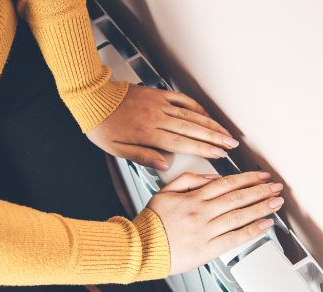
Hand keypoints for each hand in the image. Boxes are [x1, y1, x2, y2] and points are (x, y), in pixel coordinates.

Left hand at [86, 84, 238, 170]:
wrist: (91, 98)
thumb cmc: (102, 125)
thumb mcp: (118, 149)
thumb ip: (143, 157)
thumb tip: (164, 166)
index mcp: (148, 133)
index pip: (183, 143)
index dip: (204, 149)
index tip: (219, 154)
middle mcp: (157, 117)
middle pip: (193, 129)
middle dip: (215, 138)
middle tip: (231, 145)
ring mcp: (159, 103)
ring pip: (191, 114)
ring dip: (211, 124)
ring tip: (226, 133)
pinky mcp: (157, 94)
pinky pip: (182, 99)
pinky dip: (197, 107)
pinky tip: (207, 114)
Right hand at [146, 171, 284, 274]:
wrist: (140, 249)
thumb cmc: (151, 223)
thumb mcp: (164, 192)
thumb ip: (188, 180)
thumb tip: (212, 177)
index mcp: (192, 198)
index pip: (226, 184)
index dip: (247, 178)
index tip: (262, 176)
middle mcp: (201, 213)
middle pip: (237, 198)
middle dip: (260, 191)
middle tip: (276, 187)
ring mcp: (205, 232)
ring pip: (239, 216)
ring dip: (261, 208)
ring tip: (276, 203)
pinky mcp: (207, 250)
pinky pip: (234, 239)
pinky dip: (252, 231)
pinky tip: (265, 225)